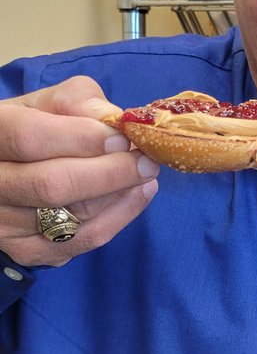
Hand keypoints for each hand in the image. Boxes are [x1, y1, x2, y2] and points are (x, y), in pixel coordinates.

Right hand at [0, 75, 158, 266]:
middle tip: (147, 160)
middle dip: (109, 172)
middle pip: (51, 184)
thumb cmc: (30, 129)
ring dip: (118, 194)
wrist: (6, 172)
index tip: (121, 136)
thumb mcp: (44, 104)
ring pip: (70, 216)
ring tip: (145, 173)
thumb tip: (114, 120)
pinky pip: (82, 241)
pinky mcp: (27, 251)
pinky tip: (137, 194)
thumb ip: (77, 102)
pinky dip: (118, 217)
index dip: (80, 138)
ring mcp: (4, 224)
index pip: (28, 139)